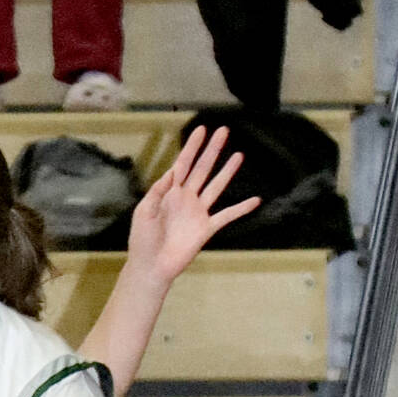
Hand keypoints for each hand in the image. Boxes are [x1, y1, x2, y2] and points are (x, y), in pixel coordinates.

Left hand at [128, 124, 260, 286]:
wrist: (151, 267)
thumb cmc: (142, 241)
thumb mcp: (144, 212)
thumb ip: (157, 191)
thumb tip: (171, 172)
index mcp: (169, 192)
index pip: (183, 164)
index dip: (192, 147)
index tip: (202, 129)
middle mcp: (186, 199)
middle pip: (202, 169)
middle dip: (212, 150)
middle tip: (224, 131)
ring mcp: (197, 213)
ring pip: (216, 186)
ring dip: (227, 171)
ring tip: (239, 155)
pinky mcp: (206, 229)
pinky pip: (227, 216)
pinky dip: (241, 209)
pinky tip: (255, 200)